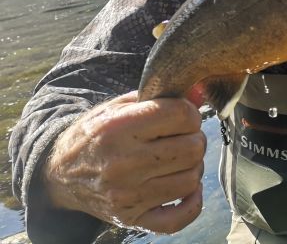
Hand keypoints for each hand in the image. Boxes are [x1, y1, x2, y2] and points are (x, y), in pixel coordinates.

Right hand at [43, 91, 204, 233]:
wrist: (60, 173)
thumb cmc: (95, 134)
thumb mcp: (119, 106)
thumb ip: (159, 96)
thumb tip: (200, 95)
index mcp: (118, 129)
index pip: (181, 115)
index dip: (190, 112)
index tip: (182, 115)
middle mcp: (123, 164)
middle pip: (192, 148)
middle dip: (195, 138)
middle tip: (183, 137)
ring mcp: (128, 195)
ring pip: (191, 179)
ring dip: (193, 167)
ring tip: (179, 159)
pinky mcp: (131, 218)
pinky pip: (179, 218)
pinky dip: (192, 202)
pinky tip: (186, 188)